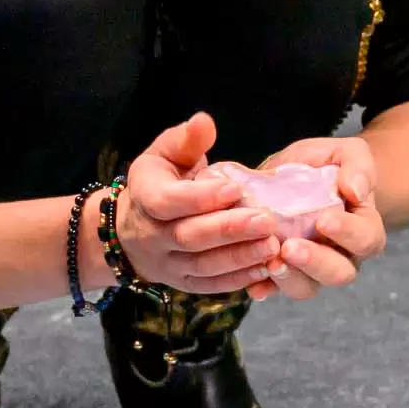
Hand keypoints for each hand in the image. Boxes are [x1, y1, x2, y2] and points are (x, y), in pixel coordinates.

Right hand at [114, 113, 283, 295]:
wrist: (135, 229)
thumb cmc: (161, 182)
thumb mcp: (166, 154)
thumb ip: (186, 140)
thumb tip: (204, 122)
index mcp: (144, 196)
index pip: (167, 202)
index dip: (200, 198)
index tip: (235, 188)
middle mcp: (152, 235)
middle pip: (189, 237)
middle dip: (229, 230)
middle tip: (267, 220)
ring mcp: (167, 264)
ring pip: (202, 265)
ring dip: (239, 257)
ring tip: (273, 245)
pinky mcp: (183, 283)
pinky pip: (210, 286)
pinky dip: (238, 280)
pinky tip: (265, 269)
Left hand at [257, 135, 386, 299]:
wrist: (298, 174)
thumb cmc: (327, 165)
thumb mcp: (346, 152)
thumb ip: (358, 166)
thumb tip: (356, 191)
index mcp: (363, 227)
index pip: (365, 238)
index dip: (348, 233)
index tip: (324, 220)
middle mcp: (343, 255)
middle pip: (340, 273)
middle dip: (315, 263)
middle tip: (290, 248)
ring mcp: (312, 269)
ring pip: (308, 287)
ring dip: (289, 279)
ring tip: (269, 263)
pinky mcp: (284, 274)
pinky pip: (276, 290)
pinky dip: (264, 289)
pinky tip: (253, 284)